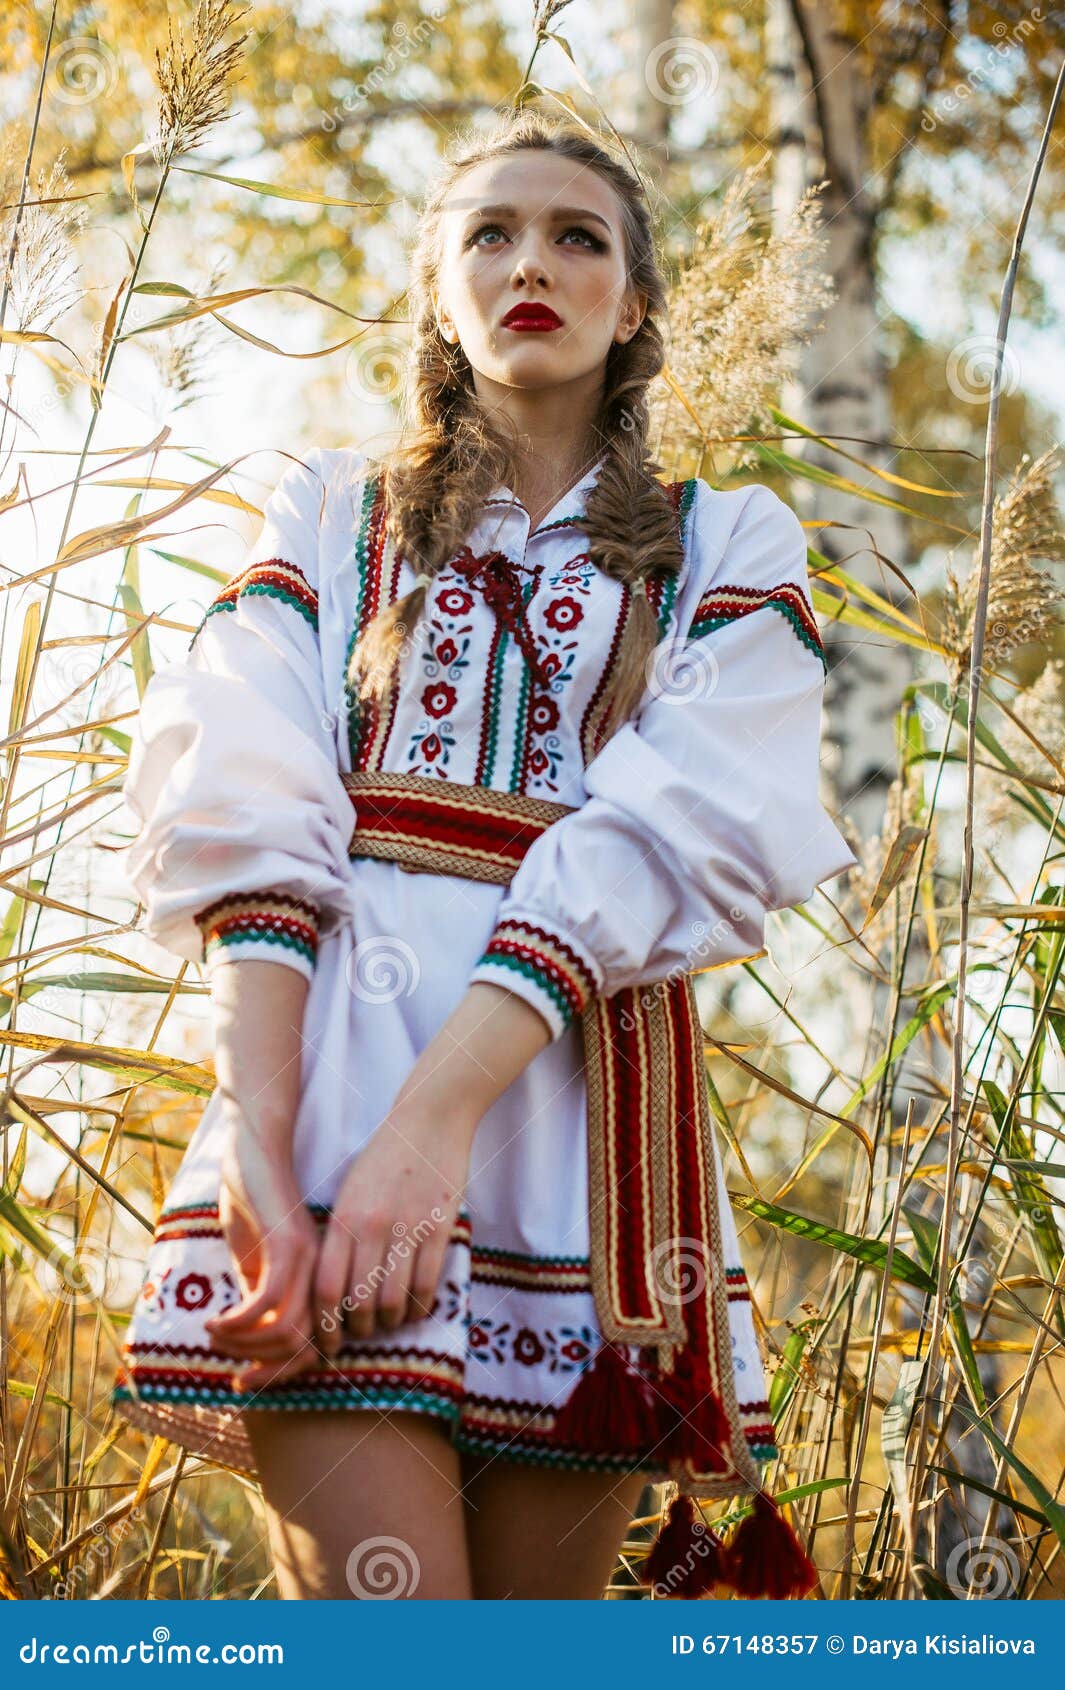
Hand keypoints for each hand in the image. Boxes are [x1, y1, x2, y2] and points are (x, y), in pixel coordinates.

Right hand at [204, 1107, 321, 1390]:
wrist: (255, 1148)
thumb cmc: (254, 1201)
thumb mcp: (256, 1260)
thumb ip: (260, 1297)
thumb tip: (249, 1344)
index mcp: (319, 1281)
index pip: (317, 1349)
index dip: (284, 1374)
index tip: (245, 1380)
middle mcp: (322, 1273)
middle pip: (305, 1348)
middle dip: (267, 1372)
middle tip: (235, 1378)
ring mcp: (308, 1259)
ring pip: (287, 1331)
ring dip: (244, 1346)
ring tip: (215, 1336)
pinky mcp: (286, 1244)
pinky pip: (267, 1304)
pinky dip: (237, 1323)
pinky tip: (214, 1322)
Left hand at [313, 1100, 476, 1356]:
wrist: (429, 1120)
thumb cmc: (385, 1157)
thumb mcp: (349, 1192)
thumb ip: (340, 1235)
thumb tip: (332, 1289)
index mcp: (343, 1219)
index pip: (326, 1289)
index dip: (325, 1328)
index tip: (328, 1344)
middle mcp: (371, 1227)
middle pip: (359, 1303)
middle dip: (359, 1330)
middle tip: (362, 1335)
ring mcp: (407, 1229)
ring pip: (394, 1300)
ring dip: (391, 1323)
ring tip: (390, 1323)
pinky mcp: (439, 1228)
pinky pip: (427, 1284)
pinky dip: (420, 1307)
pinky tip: (417, 1309)